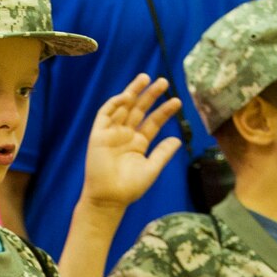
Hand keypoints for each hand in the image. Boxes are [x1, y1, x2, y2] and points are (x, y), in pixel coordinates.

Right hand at [82, 74, 183, 210]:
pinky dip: (114, 104)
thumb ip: (163, 153)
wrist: (109, 198)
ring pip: (123, 107)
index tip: (177, 102)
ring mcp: (112, 133)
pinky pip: (105, 114)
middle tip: (164, 81)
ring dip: (133, 92)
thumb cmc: (130, 187)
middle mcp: (125, 135)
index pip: (153, 122)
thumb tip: (178, 139)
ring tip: (146, 78)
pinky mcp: (98, 134)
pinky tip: (127, 96)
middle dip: (150, 95)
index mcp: (138, 143)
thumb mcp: (151, 168)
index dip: (164, 111)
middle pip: (139, 109)